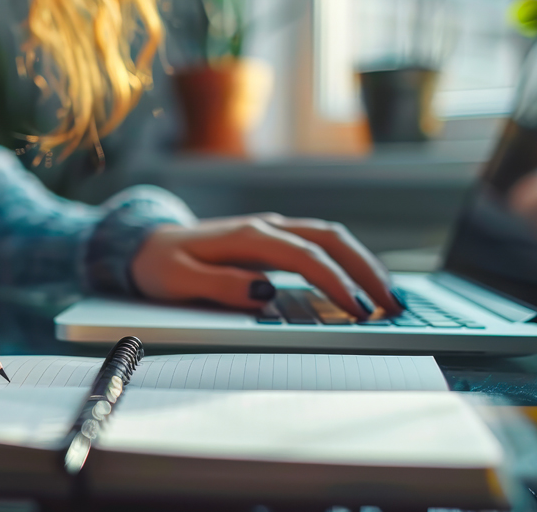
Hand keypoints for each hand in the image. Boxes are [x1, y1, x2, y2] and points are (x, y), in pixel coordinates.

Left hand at [131, 214, 401, 318]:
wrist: (144, 245)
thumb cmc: (160, 265)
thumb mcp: (178, 282)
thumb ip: (220, 287)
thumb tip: (265, 292)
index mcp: (247, 237)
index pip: (305, 256)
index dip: (335, 281)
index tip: (357, 309)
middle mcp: (266, 228)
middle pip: (331, 238)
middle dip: (366, 269)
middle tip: (392, 304)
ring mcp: (272, 231)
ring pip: (331, 237)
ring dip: (363, 263)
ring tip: (388, 296)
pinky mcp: (273, 241)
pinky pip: (321, 245)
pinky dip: (347, 261)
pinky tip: (360, 283)